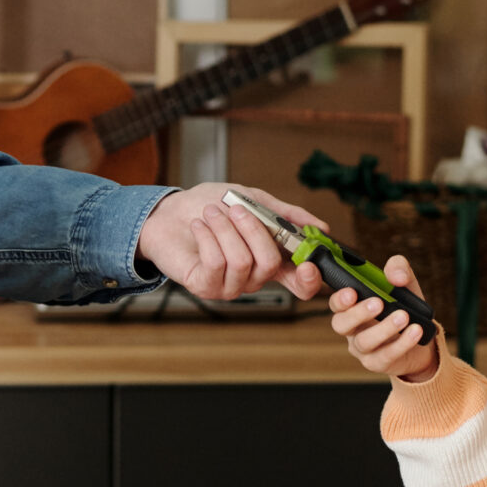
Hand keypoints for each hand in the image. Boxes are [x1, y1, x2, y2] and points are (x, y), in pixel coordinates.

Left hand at [135, 183, 328, 304]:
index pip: (300, 284)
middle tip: (235, 208)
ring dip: (225, 228)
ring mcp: (229, 286)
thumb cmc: (208, 206)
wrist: (167, 212)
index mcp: (270, 260)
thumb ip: (285, 214)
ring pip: (241, 261)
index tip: (307, 263)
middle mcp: (252, 278)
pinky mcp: (204, 286)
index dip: (309, 279)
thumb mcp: (252, 200)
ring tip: (210, 213)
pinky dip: (207, 236)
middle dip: (252, 229)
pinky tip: (199, 226)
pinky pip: (215, 263)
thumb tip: (319, 226)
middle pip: (270, 264)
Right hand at [328, 261, 438, 379]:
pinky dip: (402, 343)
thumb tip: (396, 277)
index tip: (352, 292)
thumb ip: (398, 269)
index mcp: (352, 307)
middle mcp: (352, 328)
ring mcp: (363, 348)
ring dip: (384, 328)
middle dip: (358, 313)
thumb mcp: (404, 283)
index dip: (340, 299)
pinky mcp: (378, 363)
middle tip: (378, 303)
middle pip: (341, 324)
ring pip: (365, 341)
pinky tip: (415, 331)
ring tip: (404, 316)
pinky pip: (386, 355)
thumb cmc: (404, 306)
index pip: (336, 303)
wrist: (421, 337)